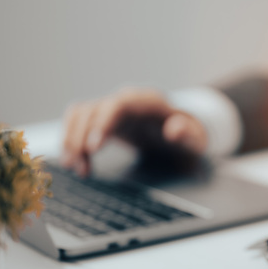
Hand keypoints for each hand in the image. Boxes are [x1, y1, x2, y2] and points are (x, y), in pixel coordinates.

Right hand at [60, 88, 206, 175]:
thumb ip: (189, 134)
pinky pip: (78, 121)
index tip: (92, 148)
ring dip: (71, 139)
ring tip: (74, 168)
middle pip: (94, 109)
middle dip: (81, 137)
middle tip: (78, 166)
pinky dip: (70, 139)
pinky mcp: (103, 118)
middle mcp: (126, 100)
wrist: (183, 134)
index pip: (118, 105)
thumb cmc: (189, 137)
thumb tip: (174, 129)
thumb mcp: (197, 139)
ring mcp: (113, 108)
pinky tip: (74, 161)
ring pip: (80, 114)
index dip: (102, 124)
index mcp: (149, 102)